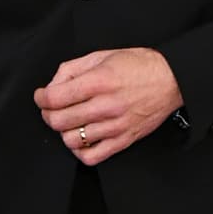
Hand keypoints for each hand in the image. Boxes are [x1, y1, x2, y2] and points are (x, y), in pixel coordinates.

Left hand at [34, 47, 182, 164]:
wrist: (171, 80)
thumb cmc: (138, 66)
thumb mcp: (102, 56)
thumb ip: (72, 69)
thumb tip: (52, 85)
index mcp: (99, 81)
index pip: (55, 98)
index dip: (41, 98)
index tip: (41, 97)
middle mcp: (106, 105)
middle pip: (59, 120)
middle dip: (48, 114)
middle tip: (51, 109)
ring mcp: (115, 126)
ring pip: (72, 140)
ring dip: (64, 132)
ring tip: (69, 122)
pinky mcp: (124, 140)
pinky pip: (92, 157)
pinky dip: (80, 151)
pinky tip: (82, 139)